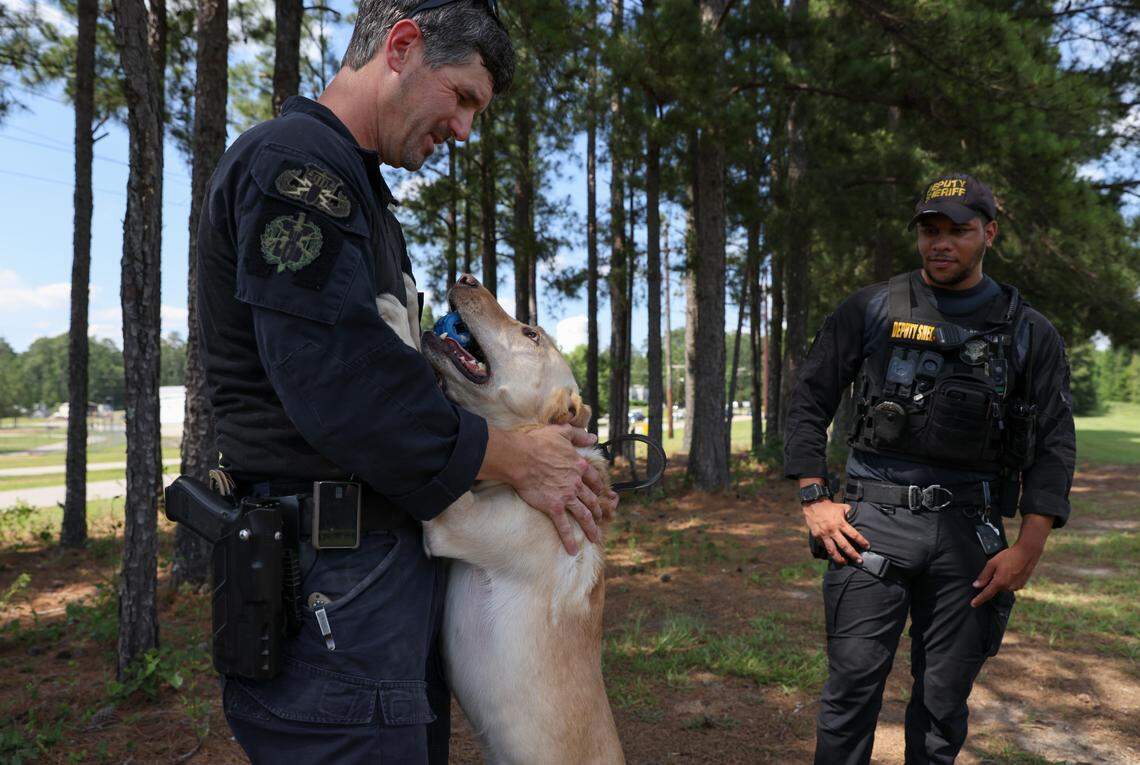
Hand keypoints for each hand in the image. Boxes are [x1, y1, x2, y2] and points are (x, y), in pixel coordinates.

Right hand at [510, 424, 605, 554]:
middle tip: (599, 518)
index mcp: (579, 466)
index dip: (597, 488)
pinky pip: (564, 526)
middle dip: (597, 511)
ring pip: (583, 515)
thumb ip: (578, 434)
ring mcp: (566, 496)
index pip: (593, 480)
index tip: (600, 494)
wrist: (520, 457)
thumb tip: (593, 436)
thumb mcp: (561, 432)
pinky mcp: (554, 507)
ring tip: (595, 538)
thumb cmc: (537, 442)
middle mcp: (576, 483)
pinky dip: (569, 539)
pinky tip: (573, 550)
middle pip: (591, 500)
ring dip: (591, 528)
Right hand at [802, 499, 869, 565]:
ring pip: (832, 550)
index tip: (867, 547)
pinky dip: (829, 552)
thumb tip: (857, 518)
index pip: (854, 535)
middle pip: (845, 546)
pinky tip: (833, 555)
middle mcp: (833, 530)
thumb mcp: (842, 507)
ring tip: (845, 563)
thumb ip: (850, 513)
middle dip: (853, 555)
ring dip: (839, 558)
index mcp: (841, 523)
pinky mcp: (817, 537)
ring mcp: (824, 535)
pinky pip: (824, 546)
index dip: (862, 542)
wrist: (813, 504)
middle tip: (860, 561)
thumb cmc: (830, 506)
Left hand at [970, 514, 1051, 606]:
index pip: (987, 594)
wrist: (1027, 553)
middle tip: (998, 568)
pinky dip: (1009, 579)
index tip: (973, 604)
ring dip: (1002, 580)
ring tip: (1007, 567)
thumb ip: (984, 576)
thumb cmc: (1009, 556)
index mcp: (999, 582)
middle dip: (994, 580)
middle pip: (995, 587)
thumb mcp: (992, 563)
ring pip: (1003, 586)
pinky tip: (1012, 570)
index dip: (979, 599)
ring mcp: (1016, 587)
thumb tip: (976, 585)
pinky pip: (1010, 585)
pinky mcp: (1021, 585)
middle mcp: (1008, 587)